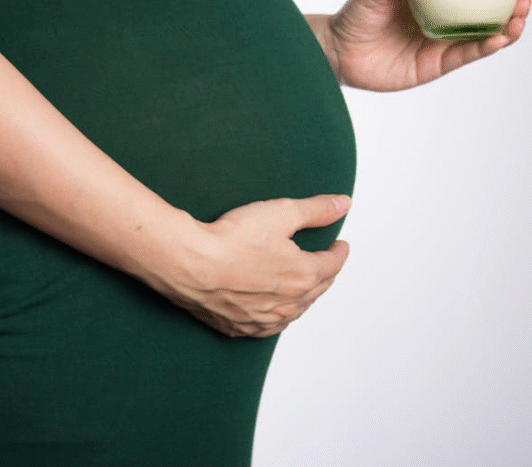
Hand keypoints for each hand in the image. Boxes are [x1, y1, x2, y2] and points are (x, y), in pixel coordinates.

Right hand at [149, 195, 351, 337]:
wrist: (188, 262)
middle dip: (325, 274)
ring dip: (304, 297)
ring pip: (294, 311)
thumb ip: (316, 210)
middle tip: (326, 263)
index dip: (339, 252)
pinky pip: (267, 327)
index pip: (333, 265)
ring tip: (304, 286)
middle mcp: (288, 304)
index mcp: (303, 276)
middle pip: (317, 289)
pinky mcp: (239, 328)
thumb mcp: (281, 213)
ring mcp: (263, 320)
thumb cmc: (231, 238)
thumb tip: (343, 204)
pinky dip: (277, 316)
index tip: (341, 245)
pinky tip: (274, 311)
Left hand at [323, 0, 531, 90]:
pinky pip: (464, 56)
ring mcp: (440, 44)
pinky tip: (499, 38)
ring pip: (482, 37)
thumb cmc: (355, 15)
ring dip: (506, 29)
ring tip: (520, 17)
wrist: (337, 50)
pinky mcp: (433, 66)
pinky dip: (484, 47)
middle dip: (512, 7)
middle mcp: (442, 22)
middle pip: (486, 15)